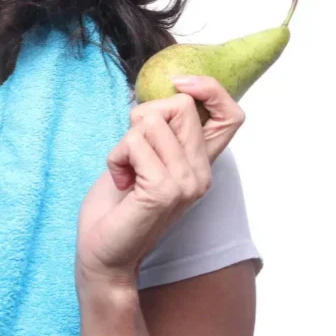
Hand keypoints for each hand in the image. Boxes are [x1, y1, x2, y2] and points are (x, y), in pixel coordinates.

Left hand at [76, 76, 245, 286]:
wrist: (103, 252)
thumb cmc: (118, 203)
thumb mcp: (144, 156)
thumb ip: (161, 130)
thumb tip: (166, 90)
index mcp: (201, 163)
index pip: (231, 116)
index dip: (211, 89)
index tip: (179, 83)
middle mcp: (202, 173)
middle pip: (179, 104)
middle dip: (142, 116)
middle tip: (132, 151)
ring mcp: (187, 182)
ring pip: (150, 121)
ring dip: (123, 142)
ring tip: (125, 172)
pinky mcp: (165, 190)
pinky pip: (134, 143)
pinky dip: (116, 157)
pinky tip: (121, 182)